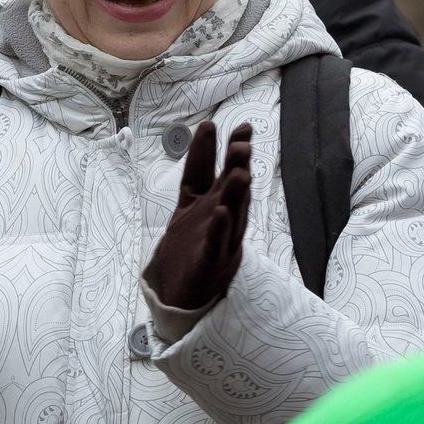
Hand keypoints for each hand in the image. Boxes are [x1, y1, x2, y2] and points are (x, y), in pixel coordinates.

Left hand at [143, 121, 252, 311]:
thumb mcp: (188, 205)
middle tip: (242, 143)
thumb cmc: (188, 250)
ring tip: (239, 172)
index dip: (216, 152)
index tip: (229, 126)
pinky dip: (218, 230)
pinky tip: (220, 213)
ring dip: (235, 195)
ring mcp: (220, 244)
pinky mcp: (210, 266)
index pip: (213, 174)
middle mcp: (220, 221)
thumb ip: (199, 171)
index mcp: (211, 205)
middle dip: (237, 168)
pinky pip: (215, 247)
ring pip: (231, 217)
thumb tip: (209, 128)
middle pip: (231, 192)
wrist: (181, 298)